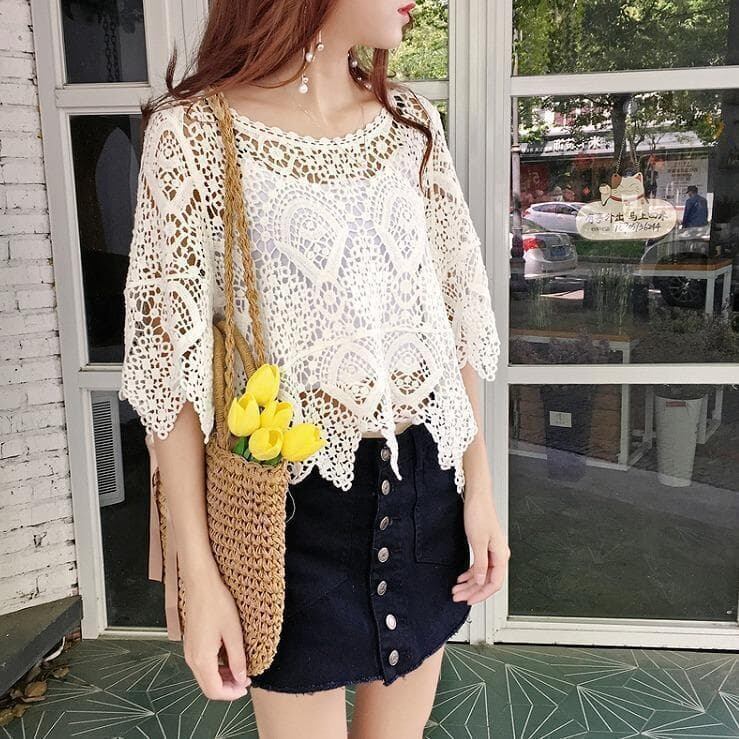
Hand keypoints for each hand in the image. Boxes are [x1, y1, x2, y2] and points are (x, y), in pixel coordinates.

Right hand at [182, 568, 250, 699]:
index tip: (245, 687)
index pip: (214, 691)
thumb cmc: (217, 603)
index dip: (231, 694)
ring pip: (204, 676)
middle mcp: (192, 658)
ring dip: (221, 678)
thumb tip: (240, 678)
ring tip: (239, 669)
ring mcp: (189, 650)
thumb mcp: (233, 632)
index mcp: (202, 658)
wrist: (200, 583)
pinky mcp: (191, 642)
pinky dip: (215, 668)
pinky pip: (202, 664)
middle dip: (227, 688)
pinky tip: (228, 658)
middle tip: (245, 680)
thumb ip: (237, 659)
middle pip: (207, 686)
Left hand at [452, 477, 509, 604]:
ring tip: (456, 588)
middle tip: (457, 596)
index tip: (469, 600)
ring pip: (482, 574)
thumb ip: (481, 563)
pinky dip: (470, 573)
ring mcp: (492, 551)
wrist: (477, 497)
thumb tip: (481, 580)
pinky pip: (479, 565)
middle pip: (487, 581)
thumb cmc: (479, 514)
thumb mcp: (478, 542)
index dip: (481, 595)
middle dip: (472, 591)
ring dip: (469, 583)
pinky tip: (461, 577)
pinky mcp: (485, 546)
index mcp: (501, 555)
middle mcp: (499, 555)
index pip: (494, 583)